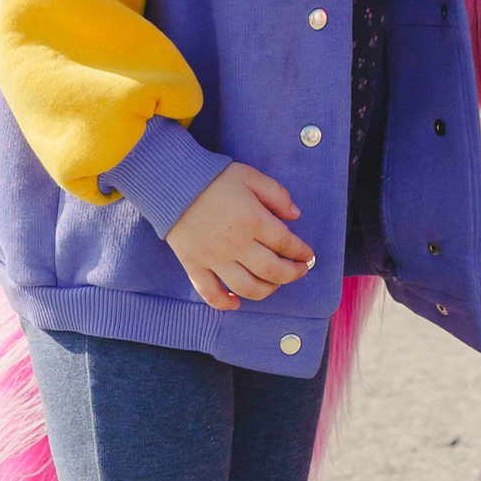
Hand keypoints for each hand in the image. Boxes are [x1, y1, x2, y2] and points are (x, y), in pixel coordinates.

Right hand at [165, 163, 313, 308]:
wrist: (172, 183)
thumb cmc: (214, 177)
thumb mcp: (251, 176)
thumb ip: (277, 194)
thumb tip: (295, 215)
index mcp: (253, 220)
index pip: (285, 244)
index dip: (301, 252)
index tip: (307, 255)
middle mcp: (236, 244)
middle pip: (272, 270)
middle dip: (291, 274)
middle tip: (298, 271)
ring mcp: (214, 258)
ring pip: (246, 287)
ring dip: (266, 290)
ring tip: (274, 284)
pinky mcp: (194, 265)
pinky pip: (210, 293)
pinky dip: (224, 303)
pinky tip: (236, 303)